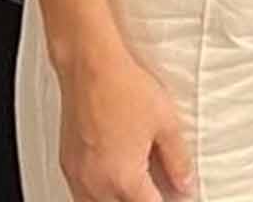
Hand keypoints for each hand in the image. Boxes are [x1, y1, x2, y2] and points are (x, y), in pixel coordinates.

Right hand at [57, 51, 194, 201]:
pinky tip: (111, 177)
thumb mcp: (165, 123)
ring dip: (117, 199)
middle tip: (156, 186)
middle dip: (140, 200)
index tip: (175, 192)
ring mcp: (77, 174)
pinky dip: (97, 193)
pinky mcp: (67, 163)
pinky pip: (81, 193)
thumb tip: (185, 182)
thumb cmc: (122, 87)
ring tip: (134, 183)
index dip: (167, 199)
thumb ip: (178, 160)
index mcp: (122, 178)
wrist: (90, 64)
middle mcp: (95, 182)